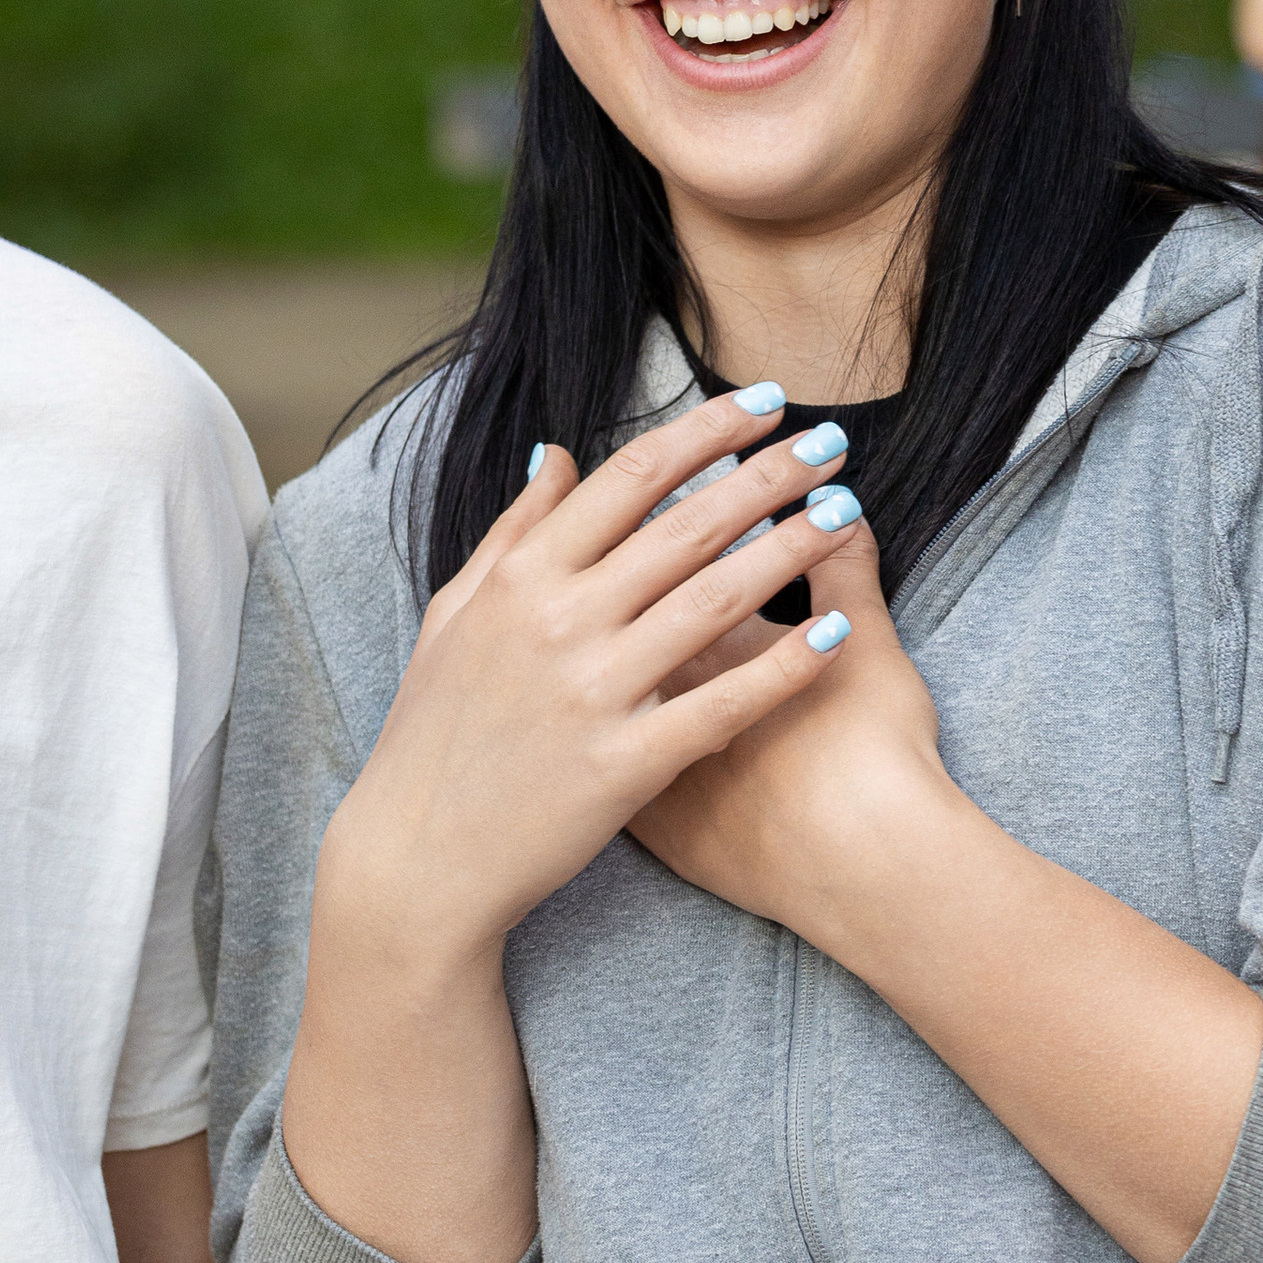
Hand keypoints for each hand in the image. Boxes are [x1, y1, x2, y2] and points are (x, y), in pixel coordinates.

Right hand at [315, 387, 860, 975]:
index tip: (766, 404)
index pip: (630, 478)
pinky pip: (720, 704)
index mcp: (520, 578)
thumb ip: (512, 532)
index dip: (706, 431)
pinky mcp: (625, 765)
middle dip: (769, 475)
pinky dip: (782, 667)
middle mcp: (558, 622)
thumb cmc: (435, 733)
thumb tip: (558, 455)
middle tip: (833, 442)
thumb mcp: (455, 616)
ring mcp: (593, 693)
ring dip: (788, 550)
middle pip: (686, 526)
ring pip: (713, 601)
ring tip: (844, 512)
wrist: (418, 858)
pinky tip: (835, 632)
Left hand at [630, 499, 950, 944]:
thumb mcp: (868, 641)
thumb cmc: (875, 750)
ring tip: (631, 650)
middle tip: (636, 578)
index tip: (680, 519)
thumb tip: (839, 512)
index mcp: (697, 633)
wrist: (868, 866)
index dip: (661, 535)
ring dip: (603, 669)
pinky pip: (608, 773)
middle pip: (603, 623)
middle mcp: (645, 686)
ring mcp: (637, 758)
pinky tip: (628, 725)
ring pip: (593, 699)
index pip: (655, 563)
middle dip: (613, 593)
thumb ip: (846, 568)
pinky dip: (612, 745)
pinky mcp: (650, 825)